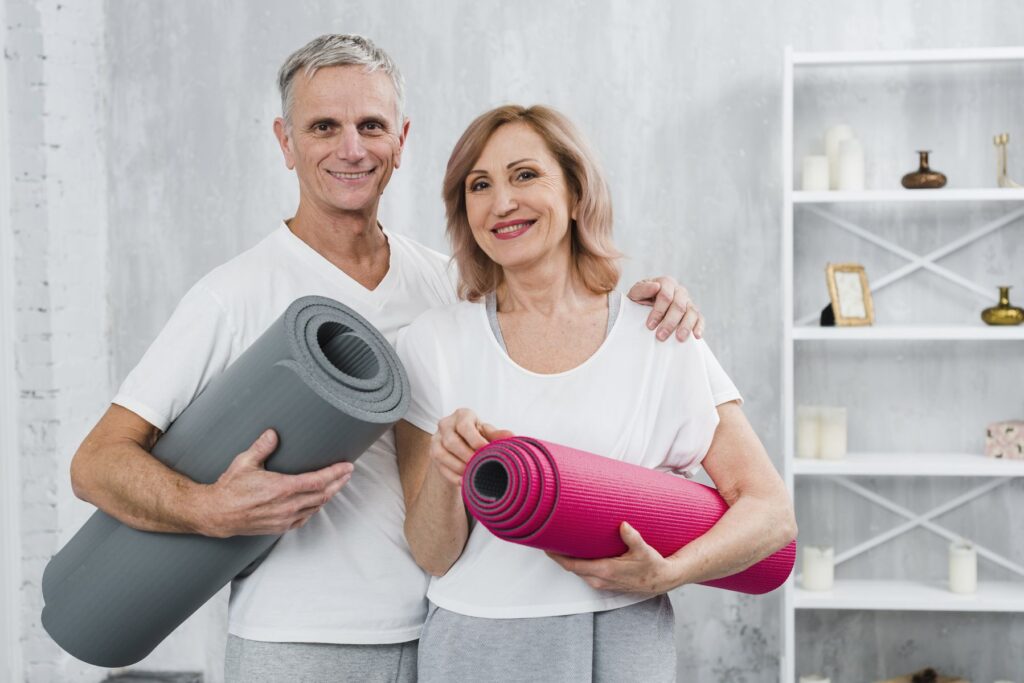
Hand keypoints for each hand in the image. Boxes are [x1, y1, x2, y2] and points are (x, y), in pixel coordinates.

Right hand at [199, 429, 353, 537]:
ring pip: (316, 507)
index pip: (318, 481)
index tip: (347, 466)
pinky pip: (305, 517)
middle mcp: (286, 506)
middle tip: (348, 472)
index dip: (335, 473)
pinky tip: (319, 501)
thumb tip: (273, 433)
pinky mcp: (280, 527)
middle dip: (338, 482)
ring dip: (329, 495)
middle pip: (323, 494)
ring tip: (338, 484)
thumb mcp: (244, 463)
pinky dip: (315, 508)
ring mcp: (284, 518)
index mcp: (281, 488)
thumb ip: (261, 447)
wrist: (217, 514)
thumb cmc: (230, 488)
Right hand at [429, 408, 513, 486]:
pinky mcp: (432, 453)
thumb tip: (511, 436)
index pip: (464, 426)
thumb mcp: (488, 432)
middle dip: (466, 456)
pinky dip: (452, 476)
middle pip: (451, 441)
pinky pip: (439, 466)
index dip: (475, 440)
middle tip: (479, 466)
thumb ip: (497, 435)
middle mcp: (445, 424)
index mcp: (462, 415)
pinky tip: (463, 482)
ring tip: (471, 475)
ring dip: (457, 467)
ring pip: (441, 454)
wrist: (463, 441)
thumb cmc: (479, 434)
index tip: (486, 452)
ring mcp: (436, 439)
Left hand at [547, 522, 676, 593]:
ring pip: (577, 571)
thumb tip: (623, 525)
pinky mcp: (605, 582)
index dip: (556, 555)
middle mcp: (599, 579)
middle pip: (570, 567)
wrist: (662, 580)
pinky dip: (577, 563)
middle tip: (549, 538)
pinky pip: (584, 573)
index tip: (545, 545)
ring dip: (567, 559)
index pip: (572, 565)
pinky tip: (577, 552)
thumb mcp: (644, 550)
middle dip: (558, 555)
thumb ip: (632, 538)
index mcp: (605, 570)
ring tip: (560, 542)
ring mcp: (601, 583)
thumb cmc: (652, 565)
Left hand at [627, 276, 703, 341]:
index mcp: (666, 283)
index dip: (658, 311)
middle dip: (670, 322)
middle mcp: (679, 290)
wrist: (644, 308)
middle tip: (660, 336)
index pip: (665, 296)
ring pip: (691, 312)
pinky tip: (696, 336)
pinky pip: (700, 318)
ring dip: (685, 326)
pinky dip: (699, 327)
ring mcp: (688, 301)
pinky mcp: (693, 313)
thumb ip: (642, 289)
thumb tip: (655, 286)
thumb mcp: (635, 294)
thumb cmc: (639, 300)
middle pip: (679, 305)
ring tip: (679, 339)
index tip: (650, 326)